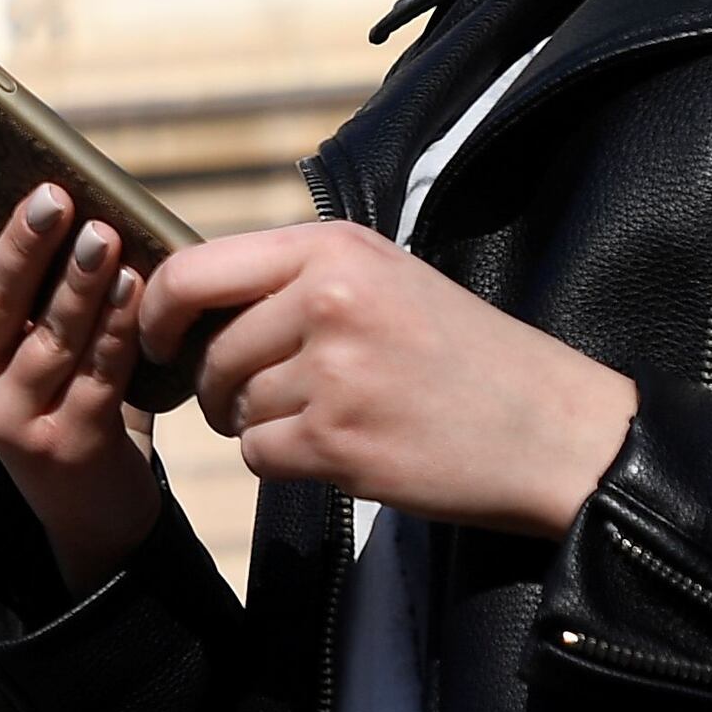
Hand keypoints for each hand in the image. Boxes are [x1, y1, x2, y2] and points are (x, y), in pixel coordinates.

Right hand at [0, 142, 167, 592]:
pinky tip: (139, 291)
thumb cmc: (64, 382)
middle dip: (21, 245)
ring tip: (106, 239)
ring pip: (48, 337)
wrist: (89, 499)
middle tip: (52, 197)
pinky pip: (96, 374)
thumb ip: (33, 274)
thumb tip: (62, 177)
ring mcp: (8, 415)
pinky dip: (118, 329)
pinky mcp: (64, 444)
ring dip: (80, 285)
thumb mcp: (28, 330)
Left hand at [131, 222, 637, 535]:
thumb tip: (188, 297)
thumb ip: (296, 278)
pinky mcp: (341, 442)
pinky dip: (283, 463)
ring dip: (260, 426)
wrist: (553, 429)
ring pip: (234, 409)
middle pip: (211, 352)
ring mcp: (335, 372)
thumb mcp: (385, 278)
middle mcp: (329, 299)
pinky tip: (337, 451)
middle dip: (218, 387)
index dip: (158, 311)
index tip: (157, 338)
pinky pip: (259, 456)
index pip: (196, 270)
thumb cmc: (465, 356)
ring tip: (326, 419)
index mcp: (334, 248)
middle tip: (261, 399)